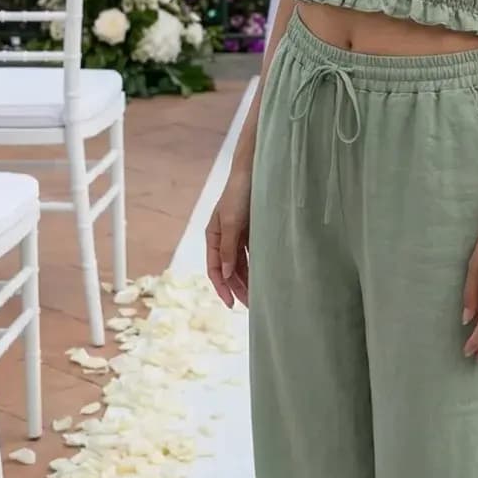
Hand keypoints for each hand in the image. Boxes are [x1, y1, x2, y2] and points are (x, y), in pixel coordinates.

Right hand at [205, 173, 250, 308]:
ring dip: (247, 280)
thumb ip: (228, 249)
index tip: (231, 304)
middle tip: (251, 306)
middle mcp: (224, 238)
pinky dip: (256, 268)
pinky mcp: (252, 232)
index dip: (221, 288)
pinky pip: (252, 255)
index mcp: (213, 236)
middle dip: (237, 288)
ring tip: (258, 297)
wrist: (257, 171)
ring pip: (241, 265)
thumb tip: (226, 274)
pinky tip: (264, 278)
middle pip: (228, 270)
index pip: (215, 268)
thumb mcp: (231, 222)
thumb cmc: (239, 194)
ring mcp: (238, 235)